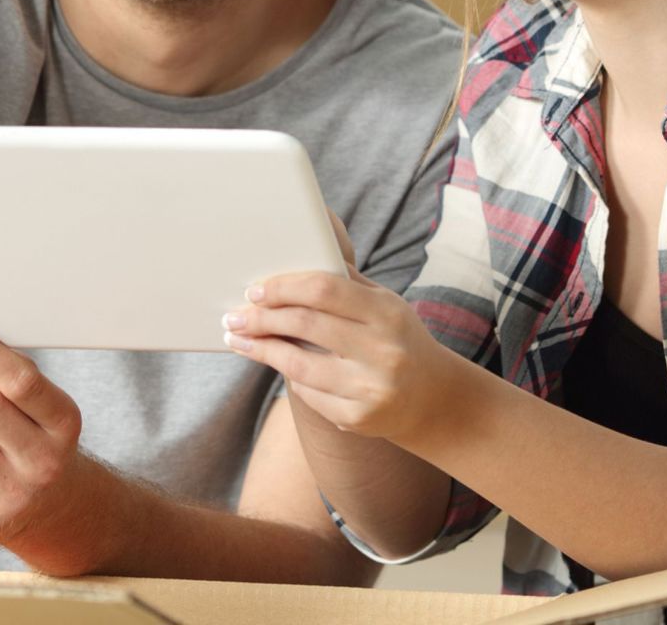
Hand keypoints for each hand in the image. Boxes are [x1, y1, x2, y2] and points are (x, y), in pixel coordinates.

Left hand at [222, 269, 452, 445]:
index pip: (324, 289)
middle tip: (234, 315)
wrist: (433, 398)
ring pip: (299, 364)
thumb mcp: (383, 302)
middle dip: (262, 318)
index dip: (283, 287)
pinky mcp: (359, 418)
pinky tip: (276, 363)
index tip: (255, 290)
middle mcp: (383, 350)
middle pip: (305, 324)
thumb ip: (345, 279)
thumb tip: (298, 249)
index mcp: (386, 312)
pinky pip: (309, 393)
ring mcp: (372, 388)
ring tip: (238, 339)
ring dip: (261, 349)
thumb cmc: (396, 337)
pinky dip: (289, 375)